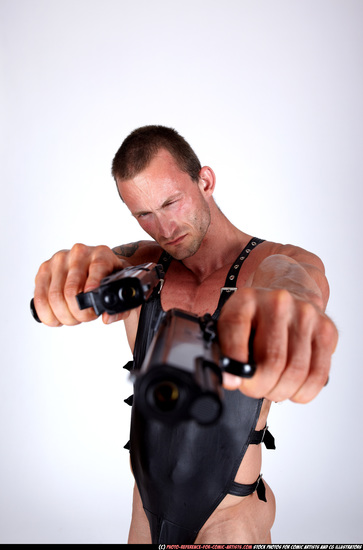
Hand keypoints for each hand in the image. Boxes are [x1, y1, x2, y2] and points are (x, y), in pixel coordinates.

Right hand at [33, 243, 129, 325]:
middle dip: (78, 313)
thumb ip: (121, 307)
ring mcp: (59, 259)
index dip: (92, 289)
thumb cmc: (110, 278)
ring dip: (63, 316)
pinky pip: (39, 297)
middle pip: (71, 290)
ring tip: (73, 318)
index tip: (93, 307)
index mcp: (102, 254)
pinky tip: (57, 318)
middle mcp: (79, 253)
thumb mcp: (121, 289)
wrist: (97, 267)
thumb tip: (107, 318)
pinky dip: (47, 314)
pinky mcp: (44, 269)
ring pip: (54, 296)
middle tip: (85, 318)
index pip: (97, 268)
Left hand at [218, 287, 337, 402]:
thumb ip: (224, 349)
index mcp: (246, 299)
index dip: (234, 365)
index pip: (236, 331)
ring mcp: (306, 315)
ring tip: (272, 389)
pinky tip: (293, 390)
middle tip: (253, 389)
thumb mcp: (231, 323)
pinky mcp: (326, 330)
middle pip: (271, 361)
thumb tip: (230, 380)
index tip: (233, 382)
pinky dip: (303, 391)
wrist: (289, 291)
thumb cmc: (256, 317)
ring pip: (296, 372)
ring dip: (281, 391)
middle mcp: (278, 302)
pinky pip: (318, 374)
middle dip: (260, 386)